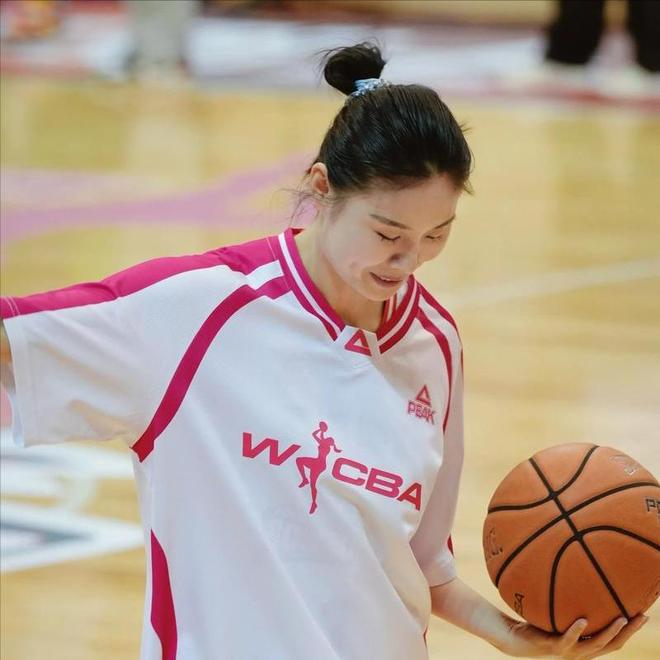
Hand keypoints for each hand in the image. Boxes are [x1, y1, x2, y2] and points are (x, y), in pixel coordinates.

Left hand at [503, 614, 648, 657]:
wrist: (514, 638)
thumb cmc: (537, 623)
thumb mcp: (557, 612)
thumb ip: (569, 602)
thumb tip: (578, 574)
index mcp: (585, 643)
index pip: (614, 639)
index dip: (631, 630)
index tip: (644, 614)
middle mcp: (581, 650)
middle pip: (612, 644)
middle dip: (629, 632)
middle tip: (642, 616)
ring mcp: (568, 651)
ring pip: (594, 645)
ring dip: (609, 633)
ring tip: (622, 619)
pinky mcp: (552, 647)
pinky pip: (567, 639)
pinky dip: (576, 630)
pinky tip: (583, 620)